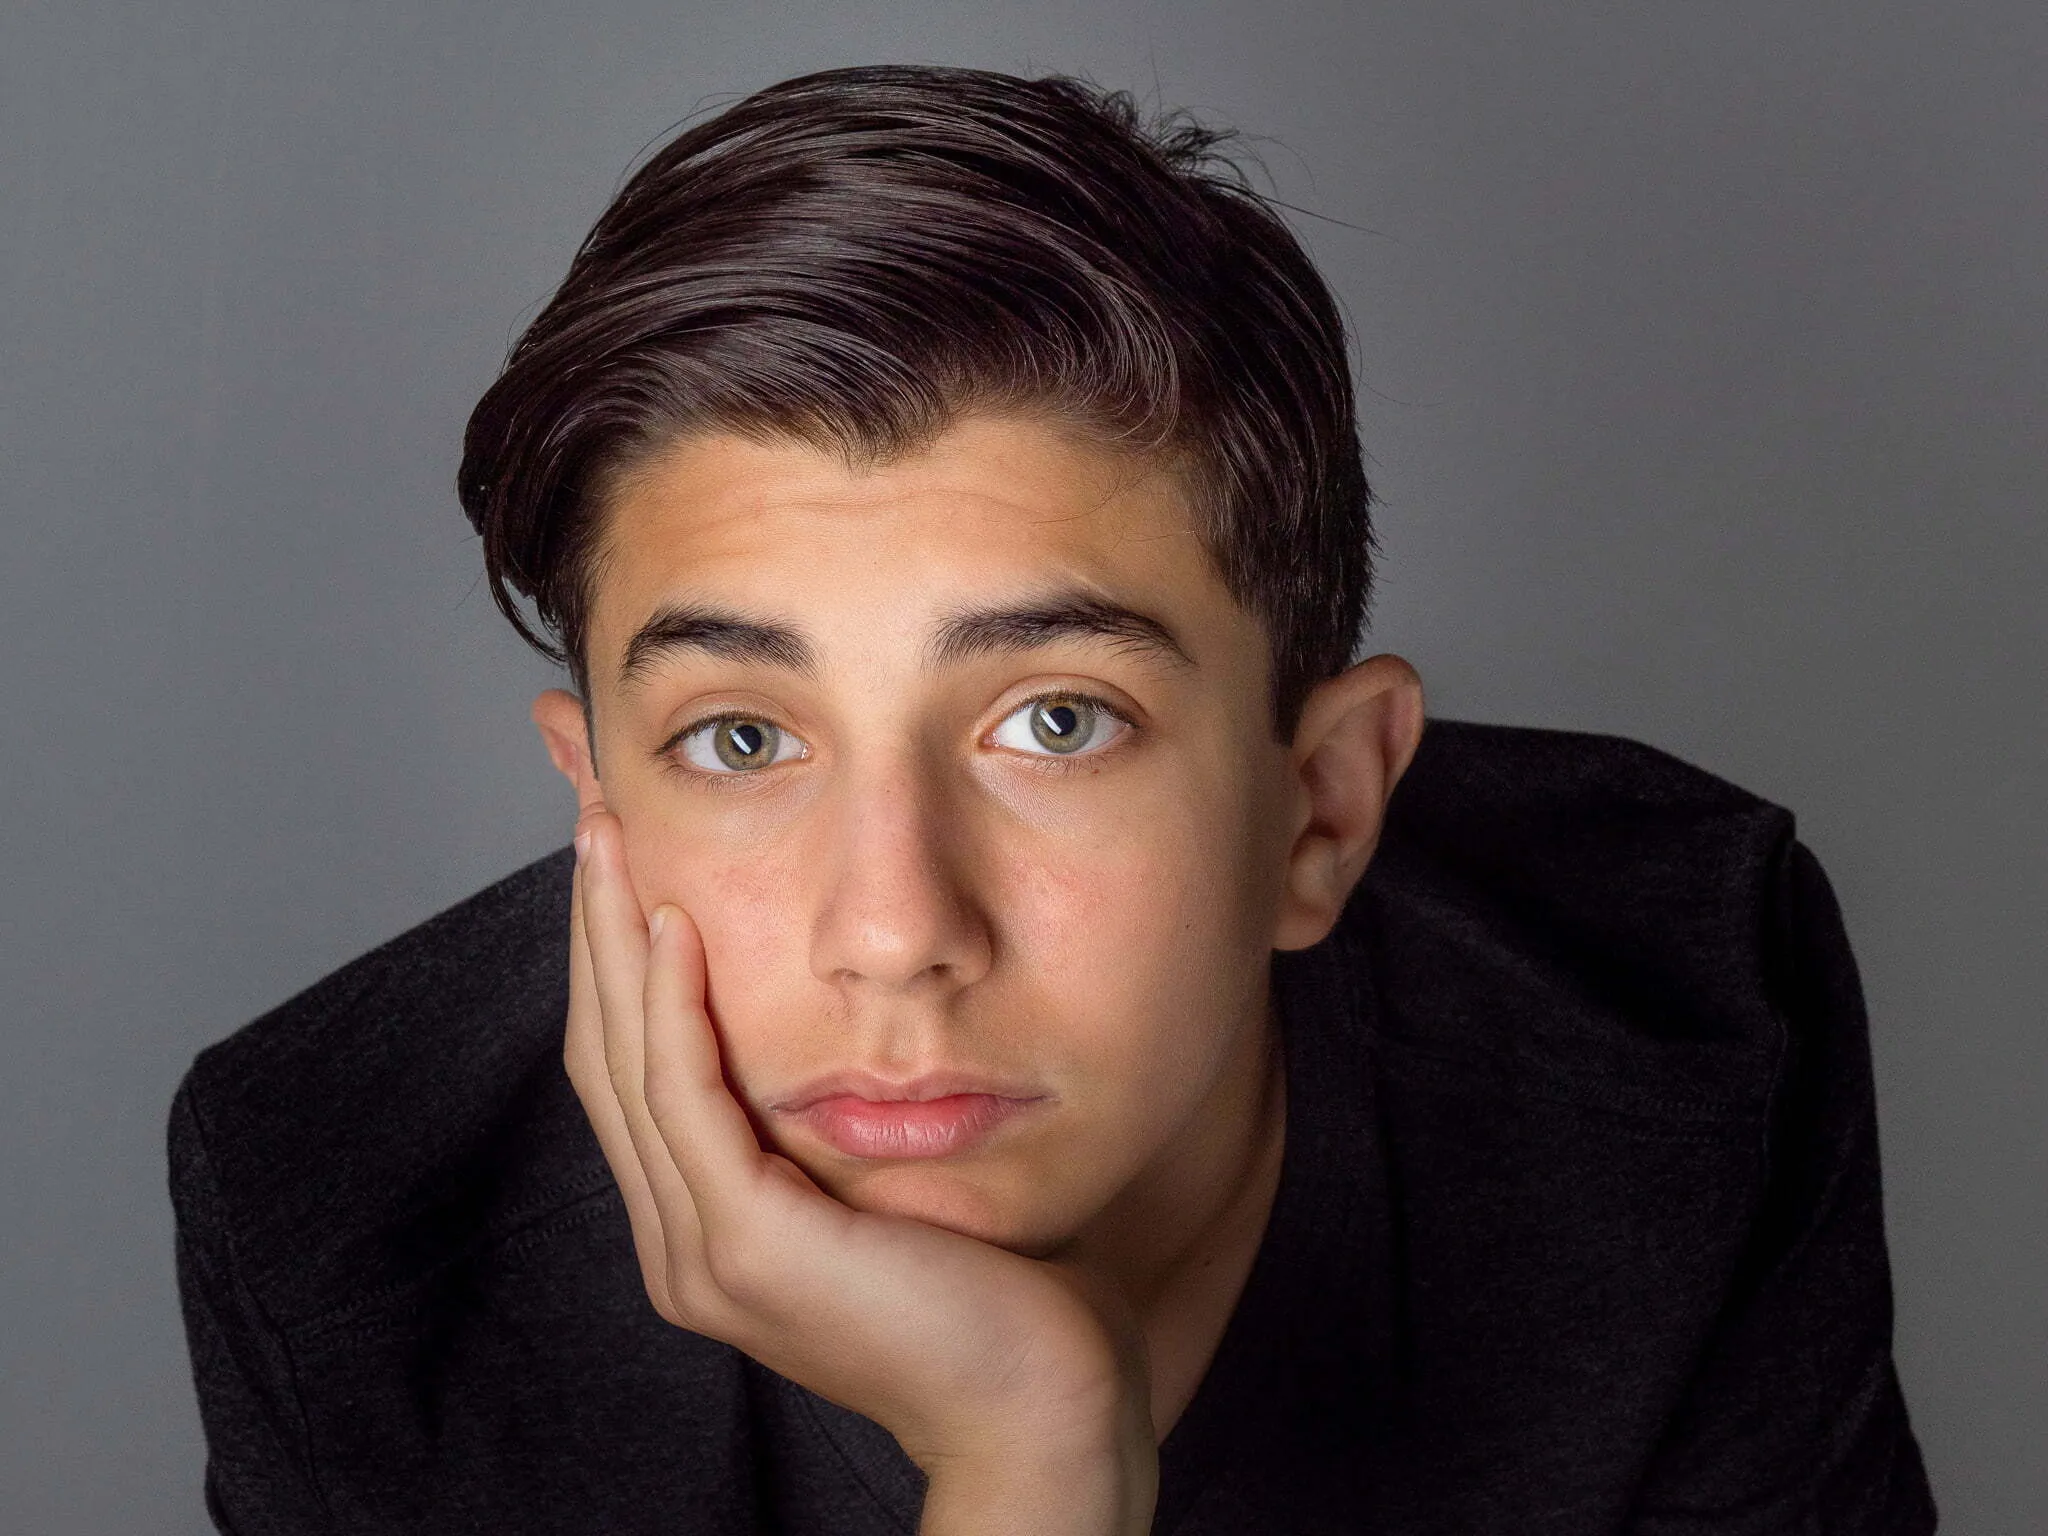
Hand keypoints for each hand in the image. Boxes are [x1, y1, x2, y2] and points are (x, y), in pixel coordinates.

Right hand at [562, 806, 1157, 1479]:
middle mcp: (684, 1242)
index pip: (636, 1067)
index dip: (614, 957)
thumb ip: (841, 1116)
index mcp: (711, 1228)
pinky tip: (671, 923)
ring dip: (609, 941)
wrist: (1044, 1404)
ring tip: (606, 835)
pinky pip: (687, 1100)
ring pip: (626, 1064)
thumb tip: (851, 1017)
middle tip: (590, 815)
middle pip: (606, 1054)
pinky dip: (670, 1005)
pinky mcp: (748, 1245)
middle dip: (591, 928)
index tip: (623, 854)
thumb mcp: (893, 1179)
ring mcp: (704, 1252)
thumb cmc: (999, 1290)